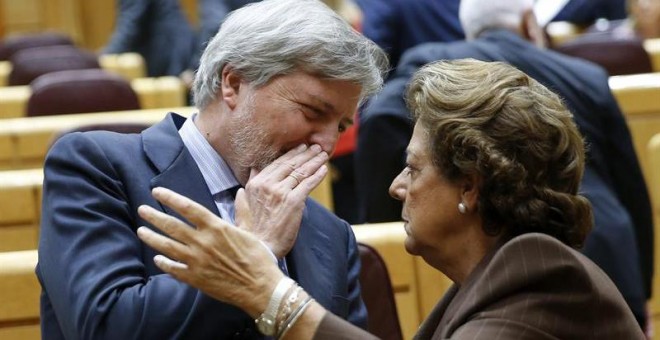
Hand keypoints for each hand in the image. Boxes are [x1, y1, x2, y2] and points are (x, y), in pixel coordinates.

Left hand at [136, 187, 283, 316]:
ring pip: (167, 246)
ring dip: (152, 238)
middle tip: (141, 210)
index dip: (170, 198)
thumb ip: (242, 211)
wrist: (260, 288)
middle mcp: (202, 242)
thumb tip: (241, 192)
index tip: (157, 192)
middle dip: (154, 216)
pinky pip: (173, 269)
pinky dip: (163, 263)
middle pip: (171, 226)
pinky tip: (157, 259)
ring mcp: (196, 261)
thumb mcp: (250, 231)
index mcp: (216, 227)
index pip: (187, 207)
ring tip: (141, 231)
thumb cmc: (258, 258)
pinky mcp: (195, 278)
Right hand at [237, 144, 327, 257]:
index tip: (300, 148)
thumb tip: (251, 173)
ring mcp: (281, 192)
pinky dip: (317, 175)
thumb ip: (247, 189)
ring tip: (322, 155)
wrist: (261, 248)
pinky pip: (308, 184)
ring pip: (301, 172)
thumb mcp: (242, 207)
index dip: (291, 155)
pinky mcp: (294, 202)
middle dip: (305, 154)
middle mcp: (267, 185)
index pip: (276, 164)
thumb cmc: (252, 233)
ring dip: (314, 162)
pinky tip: (323, 169)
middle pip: (290, 164)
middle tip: (315, 147)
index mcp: (255, 184)